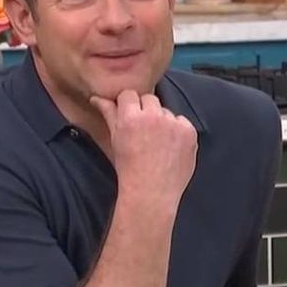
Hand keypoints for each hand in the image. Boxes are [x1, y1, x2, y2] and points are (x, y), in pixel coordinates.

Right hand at [90, 90, 197, 206]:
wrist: (151, 192)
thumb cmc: (129, 168)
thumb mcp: (115, 139)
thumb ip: (109, 114)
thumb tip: (97, 98)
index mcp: (131, 117)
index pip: (129, 94)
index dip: (129, 105)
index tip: (129, 117)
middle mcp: (153, 116)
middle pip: (150, 99)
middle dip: (146, 111)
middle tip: (143, 131)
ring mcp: (173, 124)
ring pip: (166, 111)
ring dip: (163, 121)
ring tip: (157, 143)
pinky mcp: (189, 132)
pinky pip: (182, 122)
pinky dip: (178, 131)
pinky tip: (170, 147)